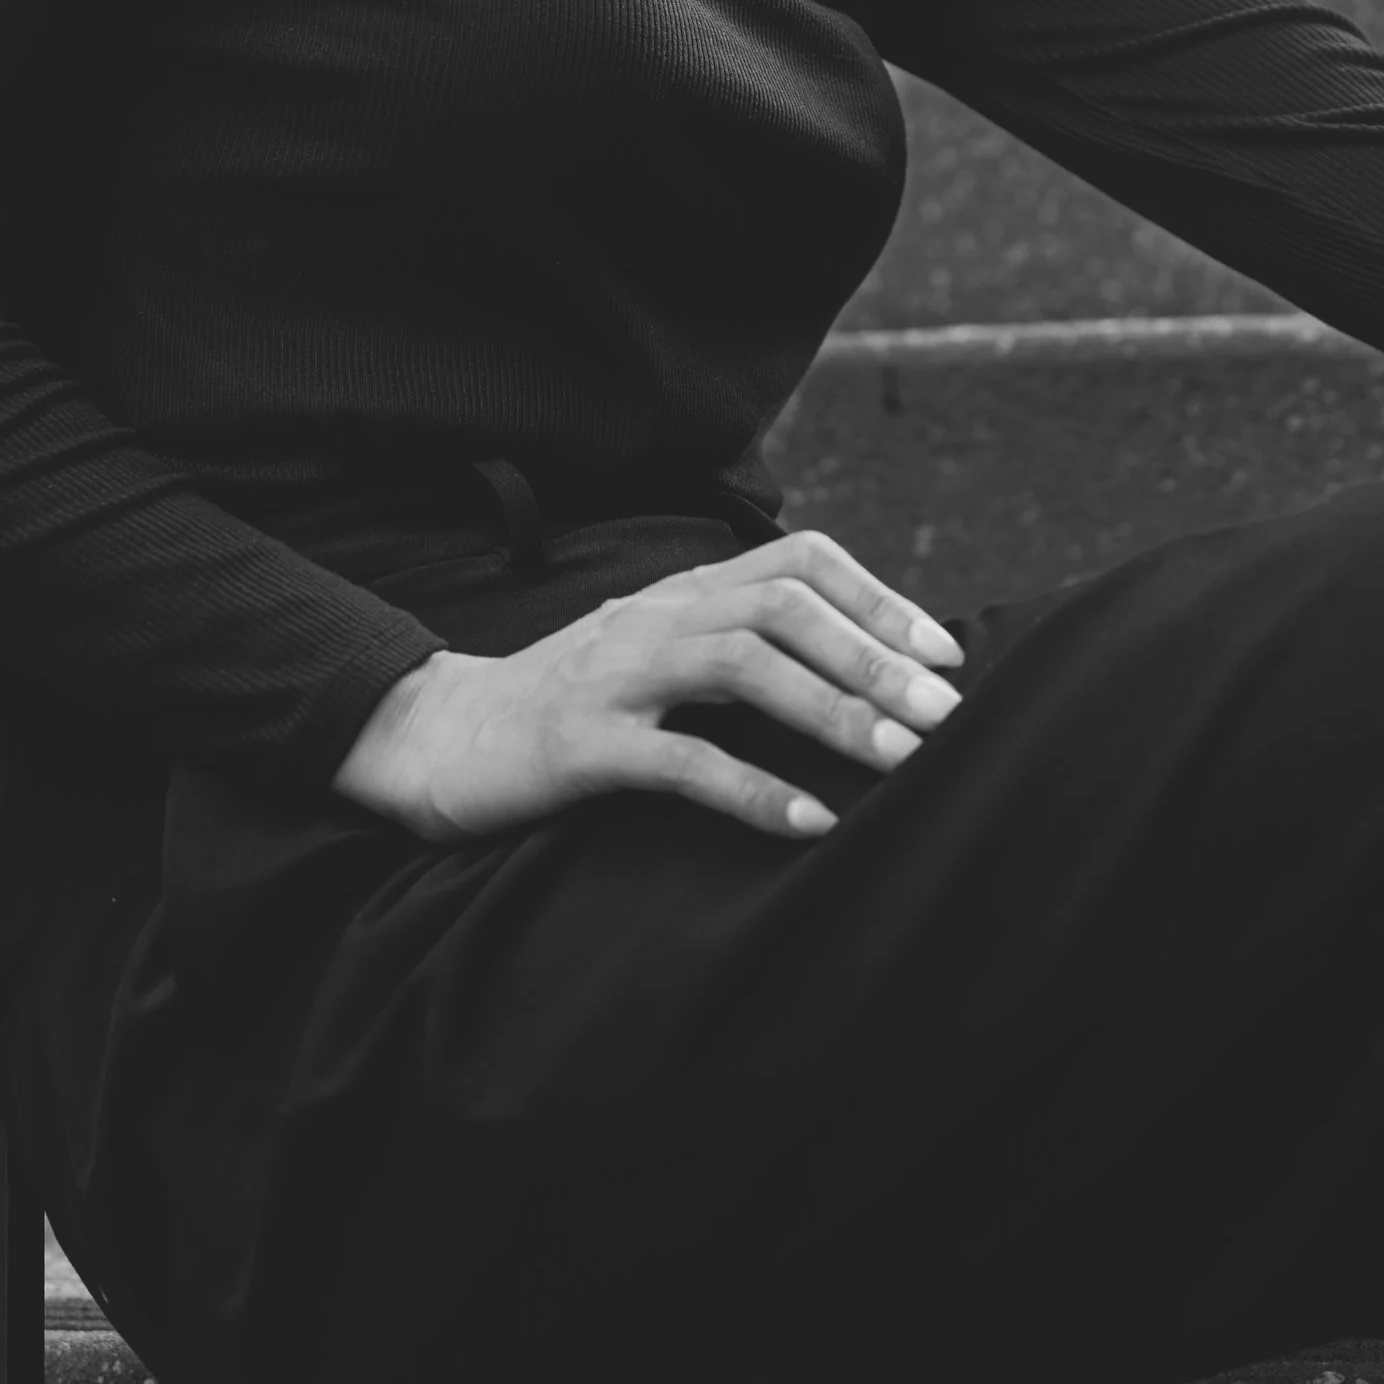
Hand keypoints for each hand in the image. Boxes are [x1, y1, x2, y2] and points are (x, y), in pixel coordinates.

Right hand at [333, 530, 965, 844]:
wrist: (440, 736)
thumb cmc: (570, 706)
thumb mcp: (658, 657)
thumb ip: (735, 647)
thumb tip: (854, 674)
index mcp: (683, 591)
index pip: (798, 561)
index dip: (878, 599)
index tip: (943, 655)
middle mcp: (658, 617)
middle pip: (782, 605)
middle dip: (873, 656)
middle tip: (943, 715)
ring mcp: (618, 676)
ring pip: (740, 665)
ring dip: (830, 710)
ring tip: (897, 759)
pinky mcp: (582, 744)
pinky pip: (680, 759)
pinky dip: (753, 789)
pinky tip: (809, 823)